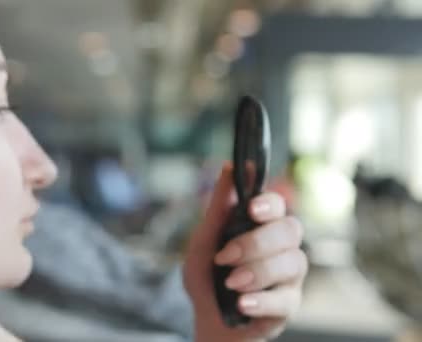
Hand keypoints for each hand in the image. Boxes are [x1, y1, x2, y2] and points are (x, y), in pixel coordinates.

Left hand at [184, 163, 306, 341]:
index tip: (252, 208)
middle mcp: (282, 247)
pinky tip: (242, 304)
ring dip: (257, 272)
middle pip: (290, 230)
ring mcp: (289, 277)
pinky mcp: (288, 306)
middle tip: (225, 257)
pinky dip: (261, 301)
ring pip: (292, 263)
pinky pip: (286, 300)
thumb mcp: (203, 241)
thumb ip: (218, 208)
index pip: (278, 205)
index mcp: (262, 227)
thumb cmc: (208, 275)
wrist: (207, 317)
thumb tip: (229, 166)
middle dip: (256, 242)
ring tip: (230, 283)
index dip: (269, 203)